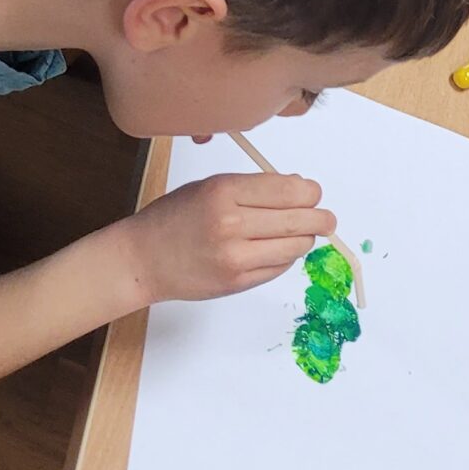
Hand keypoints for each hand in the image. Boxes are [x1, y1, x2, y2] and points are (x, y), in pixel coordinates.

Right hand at [127, 170, 335, 306]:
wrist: (143, 259)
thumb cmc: (175, 217)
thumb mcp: (211, 187)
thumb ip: (255, 188)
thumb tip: (302, 188)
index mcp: (224, 192)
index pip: (291, 190)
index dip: (311, 192)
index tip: (312, 194)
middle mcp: (232, 224)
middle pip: (302, 220)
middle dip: (321, 218)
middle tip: (325, 218)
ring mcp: (236, 258)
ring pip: (296, 247)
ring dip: (303, 239)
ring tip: (293, 233)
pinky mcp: (238, 282)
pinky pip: (280, 267)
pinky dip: (283, 257)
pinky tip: (270, 250)